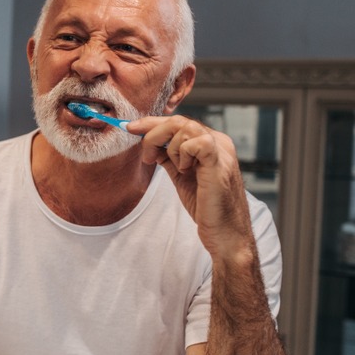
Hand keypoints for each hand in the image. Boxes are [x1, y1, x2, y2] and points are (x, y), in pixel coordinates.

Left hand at [128, 115, 254, 263]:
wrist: (223, 233)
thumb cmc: (205, 207)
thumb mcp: (181, 176)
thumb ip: (168, 158)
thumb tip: (150, 144)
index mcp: (209, 143)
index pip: (178, 122)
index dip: (151, 123)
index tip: (130, 128)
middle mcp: (218, 142)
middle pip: (179, 121)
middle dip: (153, 134)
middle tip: (146, 156)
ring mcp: (221, 150)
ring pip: (185, 127)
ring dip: (170, 148)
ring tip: (176, 169)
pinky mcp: (220, 162)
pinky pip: (197, 142)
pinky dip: (184, 154)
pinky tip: (186, 170)